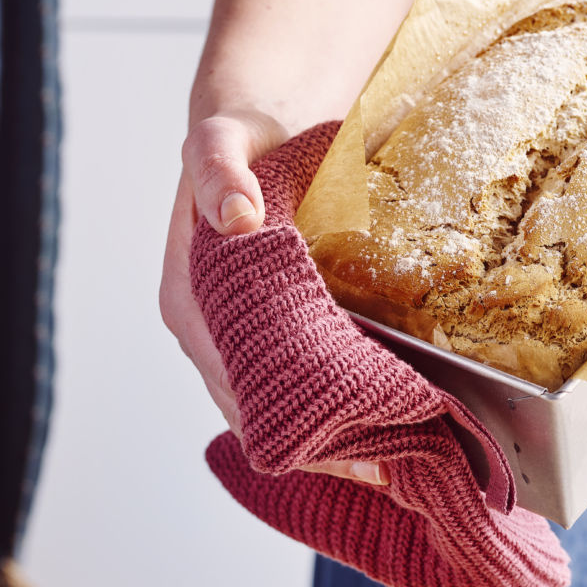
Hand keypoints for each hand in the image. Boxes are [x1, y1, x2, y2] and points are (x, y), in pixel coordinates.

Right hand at [159, 111, 387, 486]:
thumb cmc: (240, 132)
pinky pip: (296, 380)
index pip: (238, 386)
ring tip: (396, 463)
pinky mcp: (268, 326)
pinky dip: (335, 405)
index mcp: (189, 302)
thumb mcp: (225, 138)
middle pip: (259, 410)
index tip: (353, 451)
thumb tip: (235, 220)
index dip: (293, 424)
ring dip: (331, 435)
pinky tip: (384, 425)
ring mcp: (237, 333)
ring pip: (279, 403)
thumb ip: (220, 172)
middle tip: (390, 470)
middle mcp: (207, 331)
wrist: (255, 116)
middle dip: (320, 446)